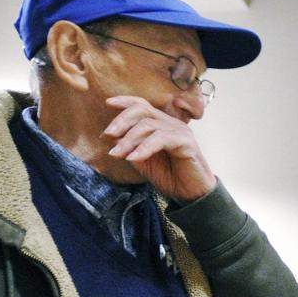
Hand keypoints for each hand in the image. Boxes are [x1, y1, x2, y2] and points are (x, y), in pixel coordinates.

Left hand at [102, 95, 216, 202]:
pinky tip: (133, 158)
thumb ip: (127, 147)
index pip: (142, 105)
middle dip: (121, 121)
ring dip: (129, 139)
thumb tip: (107, 135)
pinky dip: (144, 148)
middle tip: (106, 135)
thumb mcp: (142, 160)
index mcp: (161, 124)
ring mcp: (180, 131)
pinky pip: (161, 139)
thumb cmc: (169, 176)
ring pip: (149, 125)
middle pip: (143, 110)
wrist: (190, 194)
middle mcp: (171, 123)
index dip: (125, 101)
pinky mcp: (186, 143)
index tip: (108, 103)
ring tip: (116, 154)